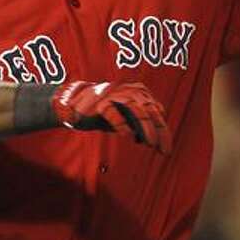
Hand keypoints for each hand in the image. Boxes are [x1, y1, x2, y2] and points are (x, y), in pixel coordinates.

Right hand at [52, 80, 170, 153]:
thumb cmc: (104, 112)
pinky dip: (123, 125)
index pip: (157, 112)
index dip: (163, 131)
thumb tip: (157, 141)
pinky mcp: (100, 102)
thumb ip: (141, 124)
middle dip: (159, 132)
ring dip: (145, 128)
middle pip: (150, 111)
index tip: (166, 149)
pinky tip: (129, 136)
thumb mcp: (125, 118)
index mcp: (139, 91)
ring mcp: (115, 94)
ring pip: (136, 110)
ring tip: (150, 144)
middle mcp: (129, 90)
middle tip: (163, 150)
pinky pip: (115, 114)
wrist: (73, 104)